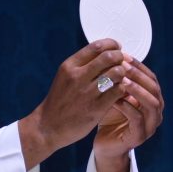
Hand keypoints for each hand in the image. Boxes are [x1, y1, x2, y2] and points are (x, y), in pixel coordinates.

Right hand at [19, 40, 127, 167]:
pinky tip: (121, 91)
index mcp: (69, 66)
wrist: (48, 127)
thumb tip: (106, 53)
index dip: (112, 44)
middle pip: (109, 57)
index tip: (118, 48)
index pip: (97, 46)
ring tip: (122, 78)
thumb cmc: (60, 101)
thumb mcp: (65, 77)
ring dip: (124, 73)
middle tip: (124, 62)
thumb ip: (83, 65)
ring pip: (116, 73)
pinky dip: (124, 89)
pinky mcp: (96, 108)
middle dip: (121, 57)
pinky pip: (118, 91)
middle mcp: (78, 77)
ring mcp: (87, 93)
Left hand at [93, 57, 163, 163]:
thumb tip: (115, 56)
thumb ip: (120, 81)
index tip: (125, 56)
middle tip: (123, 66)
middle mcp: (156, 113)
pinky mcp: (139, 137)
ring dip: (137, 90)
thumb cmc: (110, 119)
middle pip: (155, 89)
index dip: (140, 67)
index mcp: (153, 101)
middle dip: (139, 76)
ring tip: (122, 80)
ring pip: (151, 104)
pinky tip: (115, 99)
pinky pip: (137, 119)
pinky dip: (127, 107)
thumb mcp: (116, 96)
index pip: (152, 79)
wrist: (105, 146)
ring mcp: (150, 126)